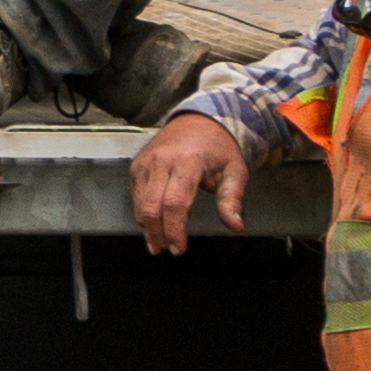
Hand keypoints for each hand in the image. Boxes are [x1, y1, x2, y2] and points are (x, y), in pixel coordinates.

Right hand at [131, 110, 253, 254]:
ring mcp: (146, 162)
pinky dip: (143, 212)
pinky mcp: (137, 164)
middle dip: (158, 234)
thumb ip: (232, 199)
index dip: (175, 229)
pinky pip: (135, 195)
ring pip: (140, 203)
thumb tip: (235, 225)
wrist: (198, 119)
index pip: (175, 203)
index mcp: (188, 161)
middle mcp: (161, 160)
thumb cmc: (218, 147)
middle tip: (167, 250)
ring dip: (148, 227)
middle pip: (151, 207)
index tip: (180, 248)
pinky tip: (155, 222)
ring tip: (159, 242)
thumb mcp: (234, 170)